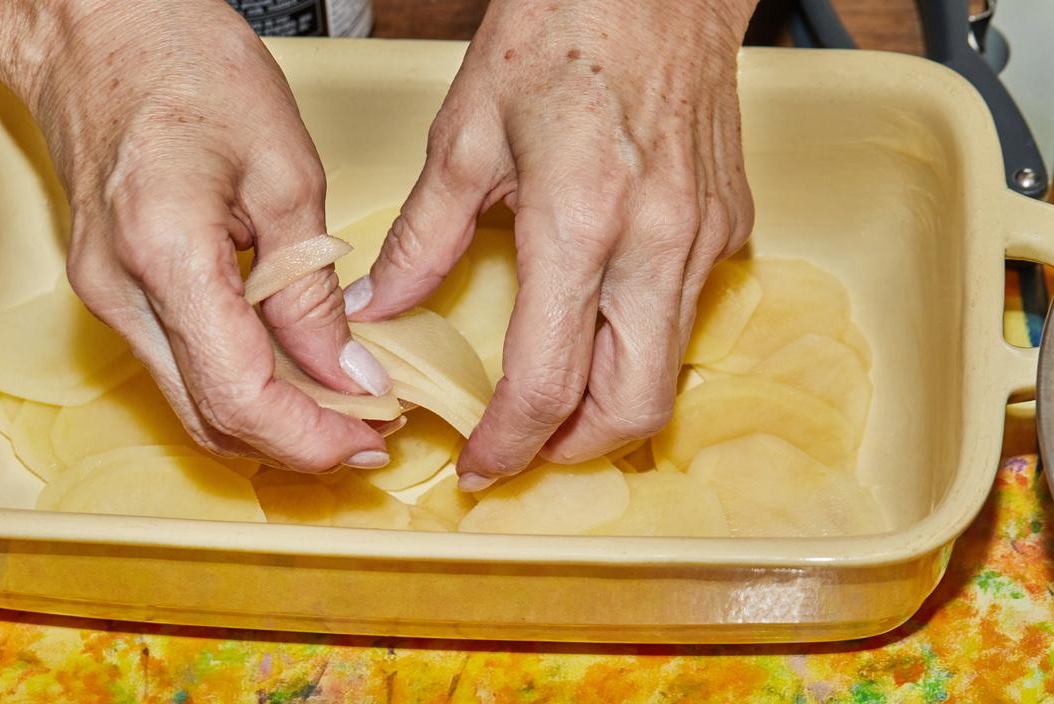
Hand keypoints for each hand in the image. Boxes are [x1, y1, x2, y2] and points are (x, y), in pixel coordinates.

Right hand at [0, 0, 391, 470]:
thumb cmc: (189, 67)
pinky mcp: (109, 290)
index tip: (371, 438)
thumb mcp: (284, 171)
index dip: (312, 437)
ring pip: (190, 403)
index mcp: (165, 253)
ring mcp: (104, 296)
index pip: (239, 395)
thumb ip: (312, 289)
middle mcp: (118, 291)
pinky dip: (238, 387)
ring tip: (341, 411)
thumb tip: (346, 372)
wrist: (100, 28)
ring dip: (268, 424)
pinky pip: (178, 367)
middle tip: (368, 437)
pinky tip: (291, 375)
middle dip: (296, 447)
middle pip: (210, 419)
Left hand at [346, 0, 756, 486]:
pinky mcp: (729, 224)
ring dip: (610, 405)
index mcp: (579, 220)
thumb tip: (379, 310)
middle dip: (574, 451)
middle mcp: (656, 242)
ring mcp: (704, 237)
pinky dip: (641, 344)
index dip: (509, 443)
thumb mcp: (465, 135)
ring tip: (555, 396)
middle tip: (524, 447)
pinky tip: (600, 319)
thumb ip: (421, 239)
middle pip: (633, 408)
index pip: (547, 380)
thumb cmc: (561, 29)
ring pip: (669, 370)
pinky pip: (689, 314)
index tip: (481, 464)